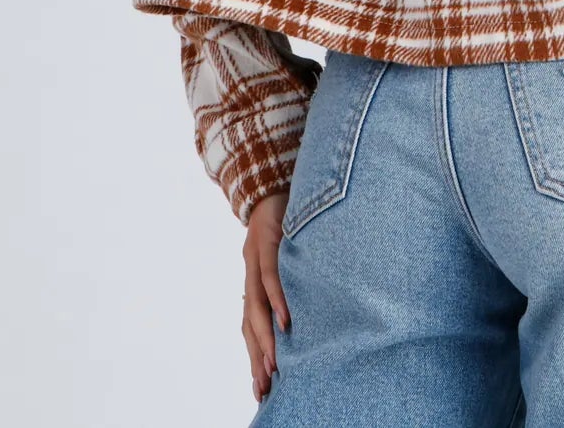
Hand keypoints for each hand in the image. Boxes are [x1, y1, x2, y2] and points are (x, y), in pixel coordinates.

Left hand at [242, 190, 290, 405]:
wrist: (273, 175)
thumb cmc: (286, 217)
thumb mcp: (290, 251)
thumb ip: (295, 277)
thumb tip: (314, 305)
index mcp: (255, 279)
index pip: (251, 325)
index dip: (256, 355)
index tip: (263, 387)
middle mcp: (250, 273)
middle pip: (250, 324)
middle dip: (258, 357)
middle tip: (266, 388)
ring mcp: (255, 258)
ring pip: (256, 306)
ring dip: (265, 338)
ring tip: (274, 366)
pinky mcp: (268, 240)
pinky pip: (271, 275)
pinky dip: (278, 299)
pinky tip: (286, 320)